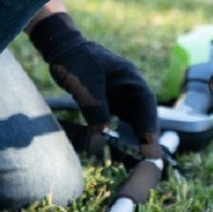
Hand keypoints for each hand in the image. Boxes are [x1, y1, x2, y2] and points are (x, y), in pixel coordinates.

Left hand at [29, 13, 158, 149]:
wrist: (62, 49)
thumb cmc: (76, 62)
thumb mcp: (85, 86)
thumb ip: (95, 109)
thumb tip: (101, 137)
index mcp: (131, 78)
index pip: (146, 104)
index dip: (149, 126)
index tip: (149, 145)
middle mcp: (130, 88)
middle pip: (143, 115)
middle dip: (145, 137)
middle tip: (147, 159)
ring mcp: (120, 95)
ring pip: (131, 122)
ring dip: (132, 140)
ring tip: (133, 162)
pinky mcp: (109, 103)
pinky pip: (118, 123)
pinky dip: (118, 138)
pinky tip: (115, 154)